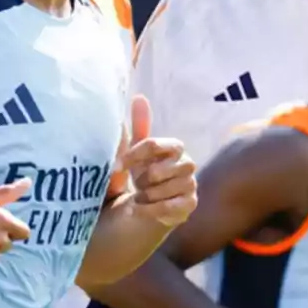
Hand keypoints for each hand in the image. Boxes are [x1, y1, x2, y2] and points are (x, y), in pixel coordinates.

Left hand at [118, 96, 196, 227]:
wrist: (150, 206)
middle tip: (137, 183)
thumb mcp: (136, 151)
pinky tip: (139, 209)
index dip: (132, 156)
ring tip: (141, 196)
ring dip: (144, 196)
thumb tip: (139, 97)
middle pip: (157, 171)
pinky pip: (166, 208)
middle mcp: (187, 164)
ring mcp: (191, 185)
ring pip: (161, 191)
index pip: (152, 145)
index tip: (116, 166)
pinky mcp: (190, 205)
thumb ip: (139, 126)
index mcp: (175, 146)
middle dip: (140, 180)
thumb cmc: (142, 173)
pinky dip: (148, 210)